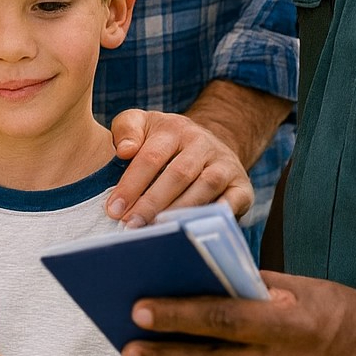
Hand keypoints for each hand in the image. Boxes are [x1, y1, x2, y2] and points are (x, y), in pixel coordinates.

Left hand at [106, 109, 252, 224]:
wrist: (209, 145)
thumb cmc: (163, 141)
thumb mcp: (142, 125)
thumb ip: (126, 131)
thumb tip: (124, 150)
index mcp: (175, 129)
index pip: (151, 156)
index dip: (132, 184)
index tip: (114, 210)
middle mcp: (203, 144)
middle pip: (178, 174)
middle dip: (152, 203)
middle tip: (132, 225)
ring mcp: (225, 164)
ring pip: (205, 187)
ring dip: (179, 211)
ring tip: (156, 231)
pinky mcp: (241, 186)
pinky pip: (232, 202)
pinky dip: (215, 216)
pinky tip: (193, 229)